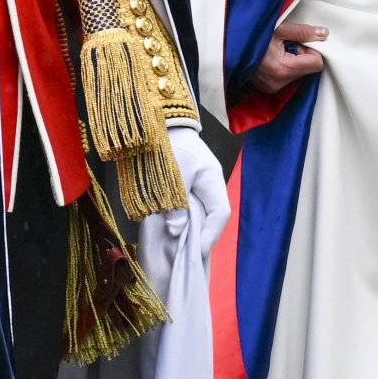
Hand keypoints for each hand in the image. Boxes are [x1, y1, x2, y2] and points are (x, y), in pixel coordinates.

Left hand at [167, 128, 231, 252]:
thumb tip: (175, 230)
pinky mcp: (185, 188)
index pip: (220, 213)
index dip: (211, 235)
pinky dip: (181, 222)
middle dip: (201, 237)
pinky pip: (188, 210)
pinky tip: (173, 233)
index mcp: (212, 179)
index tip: (199, 251)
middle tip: (189, 255)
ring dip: (190, 231)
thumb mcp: (172, 174)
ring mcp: (198, 186)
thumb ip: (175, 202)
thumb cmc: (168, 144)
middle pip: (211, 218)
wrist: (157, 122)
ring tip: (181, 249)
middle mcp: (209, 185)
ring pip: (200, 215)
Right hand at [251, 22, 326, 94]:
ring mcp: (272, 88)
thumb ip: (303, 32)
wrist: (227, 47)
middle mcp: (278, 83)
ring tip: (276, 51)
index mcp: (283, 69)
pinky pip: (287, 79)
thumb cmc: (252, 35)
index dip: (311, 50)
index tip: (298, 42)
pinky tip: (271, 59)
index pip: (316, 64)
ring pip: (298, 75)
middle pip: (308, 70)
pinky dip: (285, 68)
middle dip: (301, 56)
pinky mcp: (268, 89)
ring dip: (293, 62)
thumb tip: (324, 33)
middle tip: (284, 45)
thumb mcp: (278, 29)